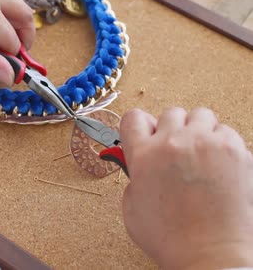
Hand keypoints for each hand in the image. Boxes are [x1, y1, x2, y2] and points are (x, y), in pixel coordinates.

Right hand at [120, 108, 252, 268]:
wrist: (211, 254)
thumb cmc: (171, 239)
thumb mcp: (132, 207)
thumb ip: (134, 177)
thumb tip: (140, 163)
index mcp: (143, 156)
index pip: (134, 117)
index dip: (140, 126)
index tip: (146, 134)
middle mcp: (173, 144)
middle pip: (171, 113)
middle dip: (173, 130)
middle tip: (177, 149)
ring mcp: (207, 145)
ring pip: (201, 115)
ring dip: (199, 131)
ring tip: (200, 153)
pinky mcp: (236, 152)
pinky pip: (227, 132)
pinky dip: (222, 143)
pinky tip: (219, 164)